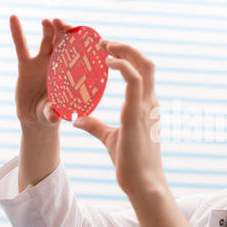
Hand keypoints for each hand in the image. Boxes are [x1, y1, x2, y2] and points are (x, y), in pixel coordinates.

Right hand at [10, 15, 72, 129]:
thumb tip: (53, 116)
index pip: (78, 56)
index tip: (82, 34)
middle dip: (65, 32)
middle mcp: (59, 65)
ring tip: (47, 21)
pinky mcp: (26, 65)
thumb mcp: (53, 114)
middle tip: (63, 23)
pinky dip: (18, 32)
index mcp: (71, 74)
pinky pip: (21, 47)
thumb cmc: (52, 115)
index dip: (80, 45)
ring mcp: (43, 63)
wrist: (36, 118)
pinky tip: (14, 18)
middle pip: (65, 44)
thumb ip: (53, 113)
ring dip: (48, 30)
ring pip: (48, 42)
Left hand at [73, 40, 167, 195]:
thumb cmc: (130, 162)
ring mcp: (146, 106)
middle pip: (146, 63)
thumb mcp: (109, 138)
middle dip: (126, 48)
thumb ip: (94, 125)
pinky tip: (106, 63)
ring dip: (124, 51)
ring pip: (143, 66)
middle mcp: (150, 102)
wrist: (143, 183)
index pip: (141, 73)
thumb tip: (76, 118)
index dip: (126, 57)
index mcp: (146, 106)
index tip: (106, 52)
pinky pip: (134, 81)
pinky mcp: (137, 113)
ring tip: (104, 46)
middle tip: (104, 44)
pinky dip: (121, 66)